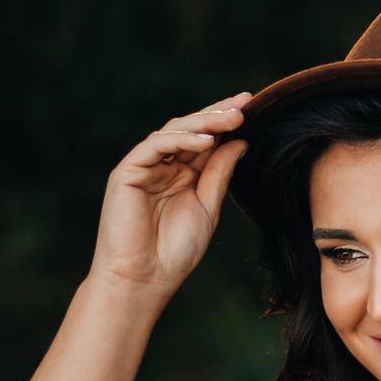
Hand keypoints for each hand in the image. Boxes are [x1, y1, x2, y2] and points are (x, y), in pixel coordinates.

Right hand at [88, 91, 252, 303]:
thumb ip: (220, 174)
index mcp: (184, 174)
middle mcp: (164, 166)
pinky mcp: (127, 171)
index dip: (227, 124)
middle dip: (218, 115)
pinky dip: (180, 140)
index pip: (207, 141)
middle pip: (192, 130)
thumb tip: (240, 142)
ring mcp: (144, 166)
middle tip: (245, 103)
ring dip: (204, 123)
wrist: (146, 277)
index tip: (253, 107)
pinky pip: (155, 146)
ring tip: (232, 118)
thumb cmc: (176, 250)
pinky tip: (206, 140)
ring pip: (174, 132)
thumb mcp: (208, 207)